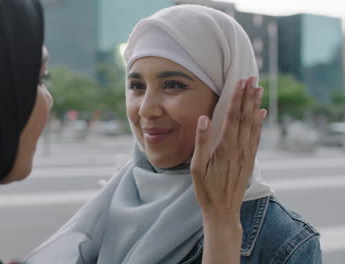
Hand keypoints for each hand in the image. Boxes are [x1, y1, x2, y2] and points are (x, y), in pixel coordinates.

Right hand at [190, 76, 266, 217]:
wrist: (223, 210)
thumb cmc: (206, 189)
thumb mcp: (197, 167)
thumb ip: (202, 142)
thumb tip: (204, 119)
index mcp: (226, 147)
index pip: (233, 117)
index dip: (237, 98)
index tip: (241, 82)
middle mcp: (240, 148)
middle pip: (245, 117)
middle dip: (248, 96)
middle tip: (253, 78)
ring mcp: (247, 154)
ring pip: (253, 124)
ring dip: (256, 105)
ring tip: (259, 89)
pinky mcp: (249, 160)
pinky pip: (256, 137)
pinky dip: (260, 123)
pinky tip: (262, 114)